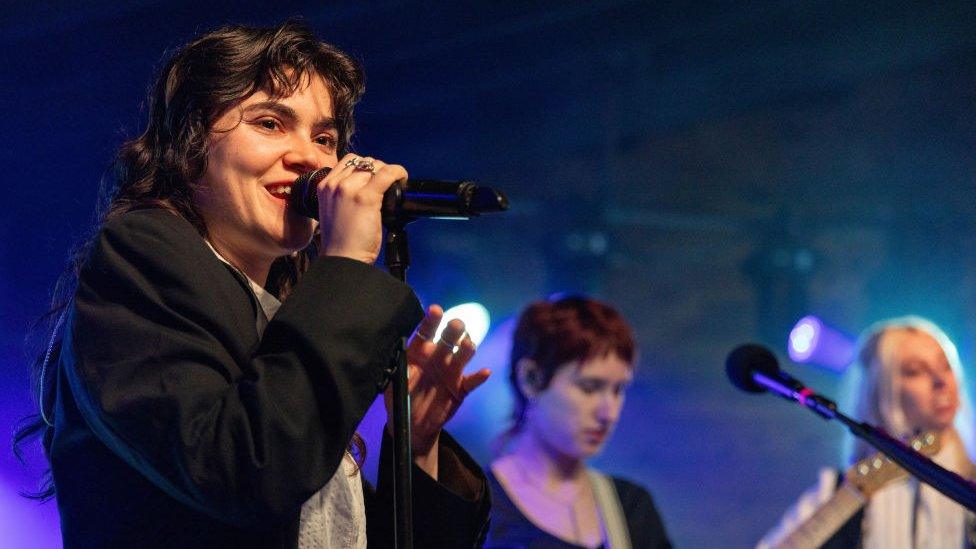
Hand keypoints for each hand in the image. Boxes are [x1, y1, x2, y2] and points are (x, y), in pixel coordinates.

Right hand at [317, 153, 406, 263]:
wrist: (342, 259)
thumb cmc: (342, 241)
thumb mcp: (335, 211)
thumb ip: (344, 195)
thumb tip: (368, 184)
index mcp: (324, 186)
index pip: (349, 162)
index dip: (366, 167)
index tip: (375, 177)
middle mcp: (334, 184)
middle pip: (363, 162)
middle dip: (377, 170)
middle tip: (386, 185)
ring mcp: (348, 189)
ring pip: (375, 166)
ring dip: (387, 173)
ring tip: (393, 185)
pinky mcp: (365, 197)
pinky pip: (387, 173)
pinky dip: (398, 172)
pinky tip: (402, 179)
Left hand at [385, 305, 490, 472]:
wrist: (413, 425)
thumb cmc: (401, 399)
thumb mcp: (395, 386)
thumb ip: (402, 375)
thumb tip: (408, 368)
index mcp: (420, 352)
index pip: (426, 332)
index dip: (431, 321)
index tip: (436, 310)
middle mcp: (438, 357)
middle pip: (449, 339)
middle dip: (453, 330)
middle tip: (457, 324)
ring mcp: (451, 372)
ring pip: (463, 355)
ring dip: (467, 348)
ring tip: (467, 344)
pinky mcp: (461, 388)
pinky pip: (472, 381)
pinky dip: (479, 377)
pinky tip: (484, 372)